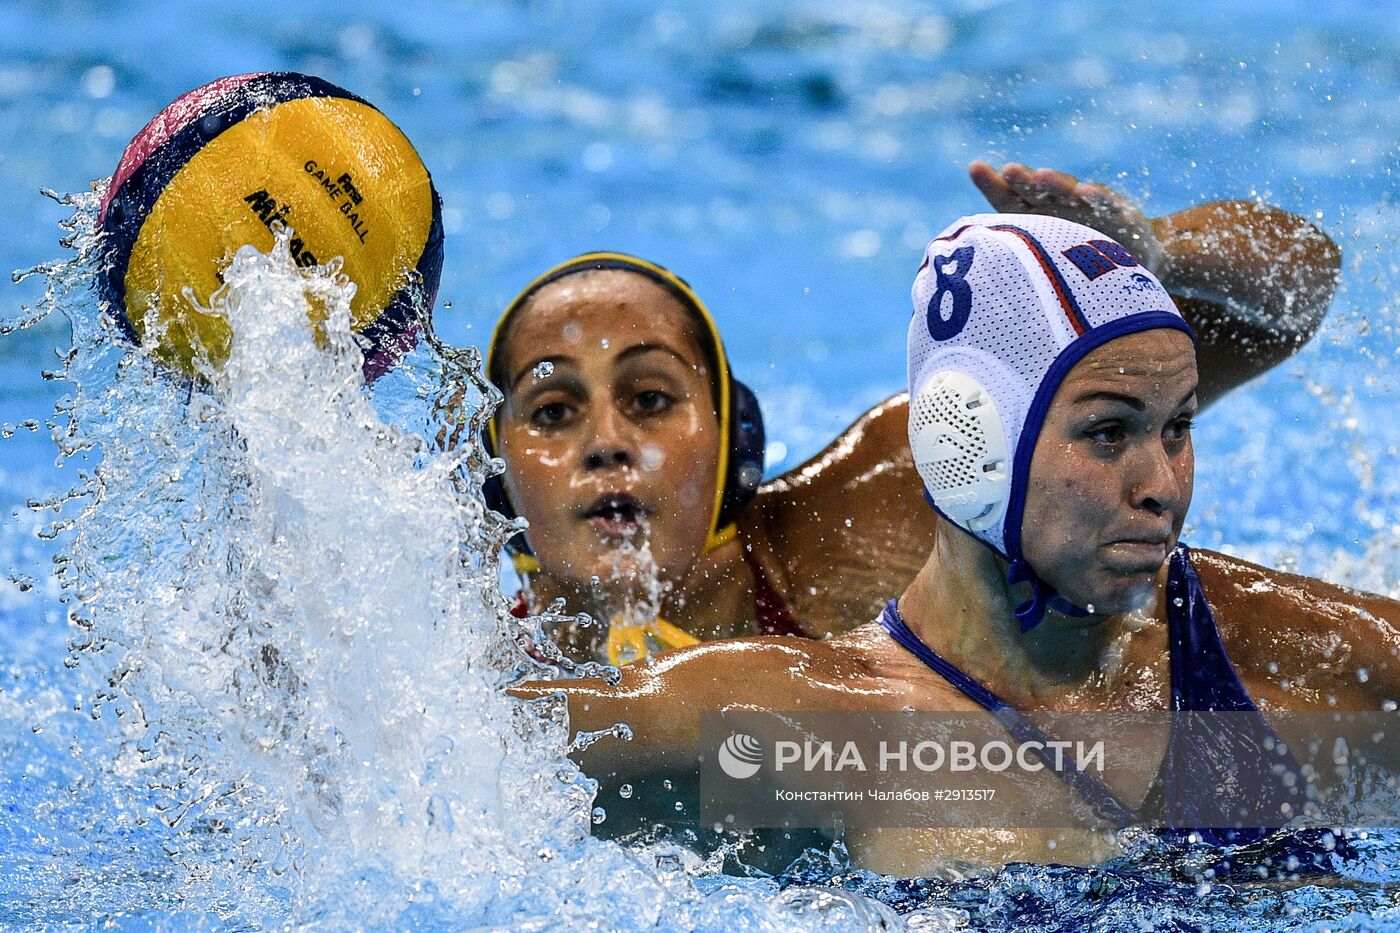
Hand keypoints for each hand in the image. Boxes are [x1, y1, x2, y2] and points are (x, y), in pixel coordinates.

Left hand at [968, 161, 1165, 274]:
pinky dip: (1097, 198)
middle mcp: (1060, 206)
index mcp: (1038, 215)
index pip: (1010, 198)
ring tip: (1040, 176)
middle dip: (1022, 181)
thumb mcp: (1043, 253)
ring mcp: (1090, 208)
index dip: (993, 185)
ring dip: (1055, 184)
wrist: (1135, 257)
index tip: (975, 168)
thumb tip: (964, 253)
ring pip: (1069, 194)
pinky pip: (1108, 206)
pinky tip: (1086, 192)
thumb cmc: (1078, 252)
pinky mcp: (1121, 215)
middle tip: (1007, 170)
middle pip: (1037, 192)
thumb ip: (1011, 249)